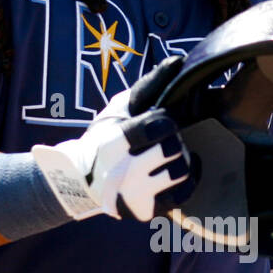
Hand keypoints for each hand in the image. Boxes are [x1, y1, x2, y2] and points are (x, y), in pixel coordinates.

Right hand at [31, 56, 192, 221]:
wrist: (82, 180)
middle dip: (171, 138)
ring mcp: (134, 195)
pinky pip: (186, 191)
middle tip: (160, 138)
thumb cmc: (104, 136)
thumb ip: (148, 86)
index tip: (160, 121)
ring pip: (181, 169)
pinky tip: (183, 165)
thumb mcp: (118, 108)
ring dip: (180, 156)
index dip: (164, 121)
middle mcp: (122, 173)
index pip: (156, 126)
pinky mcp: (146, 211)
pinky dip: (190, 175)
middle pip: (173, 147)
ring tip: (167, 153)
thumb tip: (178, 61)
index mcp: (111, 144)